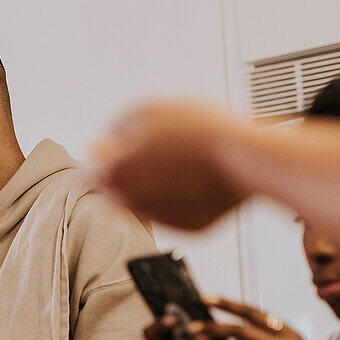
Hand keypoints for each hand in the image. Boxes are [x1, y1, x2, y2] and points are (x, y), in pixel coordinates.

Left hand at [94, 102, 250, 230]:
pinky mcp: (191, 228)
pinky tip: (196, 177)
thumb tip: (100, 144)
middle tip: (152, 151)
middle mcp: (134, 202)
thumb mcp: (148, 112)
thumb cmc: (201, 129)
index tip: (115, 148)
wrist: (247, 155)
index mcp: (116, 173)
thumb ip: (116, 130)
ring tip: (179, 160)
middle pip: (117, 190)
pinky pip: (177, 211)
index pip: (92, 172)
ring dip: (152, 186)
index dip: (103, 158)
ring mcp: (163, 218)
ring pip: (146, 203)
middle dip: (127, 172)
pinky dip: (181, 197)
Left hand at [145, 296, 312, 339]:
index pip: (254, 313)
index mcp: (289, 333)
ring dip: (217, 334)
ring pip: (243, 337)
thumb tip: (233, 338)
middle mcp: (288, 339)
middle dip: (219, 316)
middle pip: (247, 322)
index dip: (229, 304)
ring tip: (195, 335)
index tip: (205, 298)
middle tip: (193, 317)